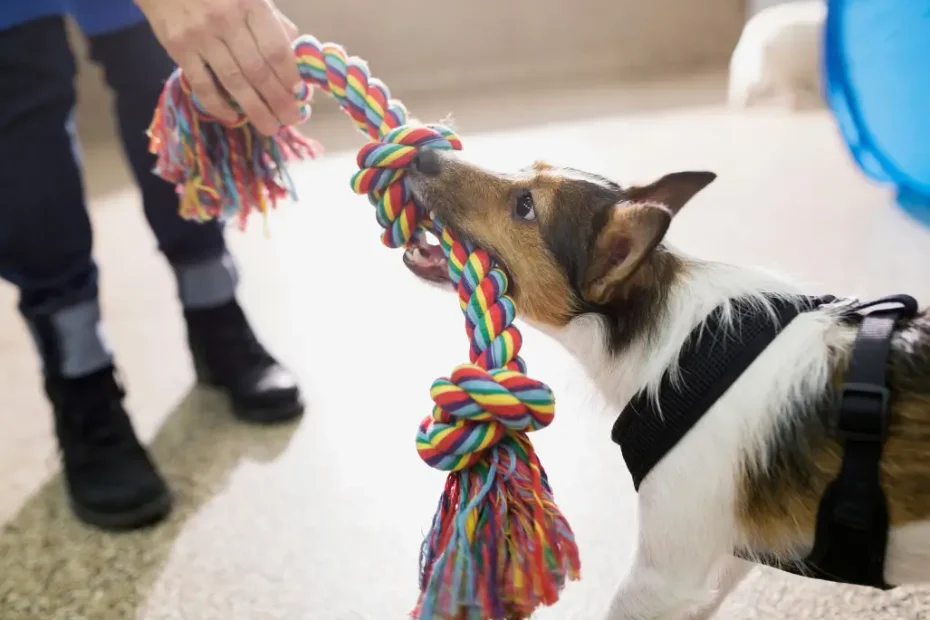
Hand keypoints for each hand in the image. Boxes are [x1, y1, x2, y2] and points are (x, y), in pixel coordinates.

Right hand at [137, 0, 302, 135]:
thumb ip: (272, 23)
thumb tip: (296, 56)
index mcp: (251, 4)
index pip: (276, 49)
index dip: (290, 77)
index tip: (299, 95)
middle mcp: (226, 20)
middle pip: (258, 70)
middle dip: (278, 100)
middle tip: (291, 119)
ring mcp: (201, 36)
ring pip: (234, 81)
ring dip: (255, 109)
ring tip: (270, 127)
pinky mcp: (178, 48)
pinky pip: (201, 84)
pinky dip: (218, 105)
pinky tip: (233, 117)